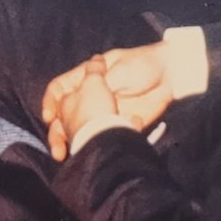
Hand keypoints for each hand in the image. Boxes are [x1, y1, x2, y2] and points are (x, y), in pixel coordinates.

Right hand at [42, 43, 176, 160]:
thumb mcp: (120, 69)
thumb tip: (83, 96)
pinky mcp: (118, 124)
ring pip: (82, 129)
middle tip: (59, 148)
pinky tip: (105, 148)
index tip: (50, 117)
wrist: (171, 76)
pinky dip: (102, 144)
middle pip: (65, 115)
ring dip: (76, 143)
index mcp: (86, 78)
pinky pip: (104, 136)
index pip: (60, 89)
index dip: (51, 101)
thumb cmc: (142, 65)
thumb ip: (101, 83)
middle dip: (59, 132)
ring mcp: (103, 111)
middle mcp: (90, 96)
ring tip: (75, 155)